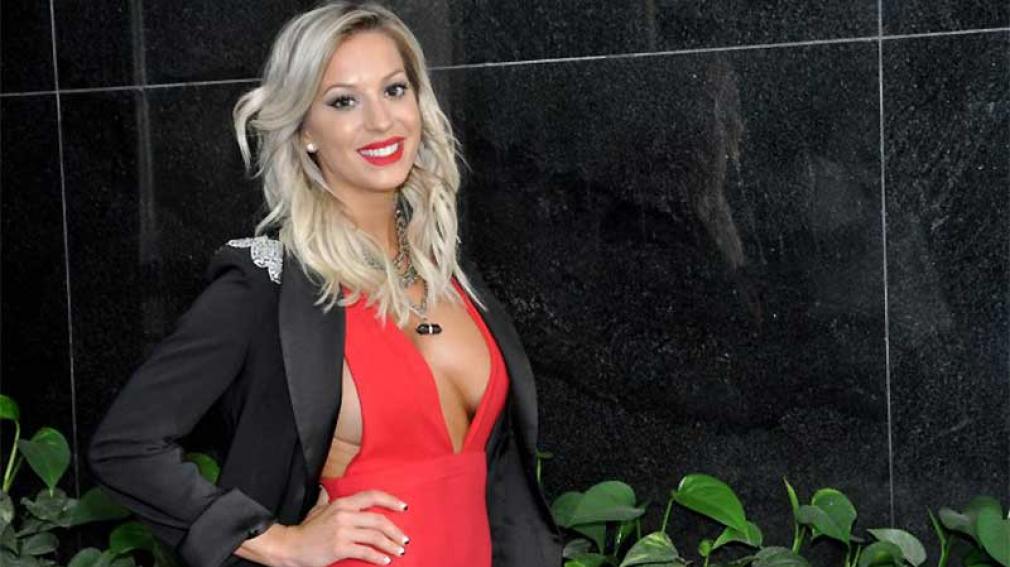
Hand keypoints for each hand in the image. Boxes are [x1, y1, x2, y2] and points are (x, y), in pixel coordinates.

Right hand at [281, 488, 409, 566]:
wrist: (291, 546)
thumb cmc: (306, 529)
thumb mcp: (317, 509)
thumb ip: (325, 499)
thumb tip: (324, 489)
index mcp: (342, 503)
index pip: (372, 496)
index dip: (390, 500)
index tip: (404, 508)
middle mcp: (344, 514)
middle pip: (378, 520)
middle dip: (395, 531)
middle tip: (404, 539)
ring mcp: (342, 531)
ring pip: (375, 536)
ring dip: (391, 545)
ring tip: (399, 551)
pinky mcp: (339, 547)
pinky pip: (365, 552)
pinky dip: (378, 557)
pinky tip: (385, 561)